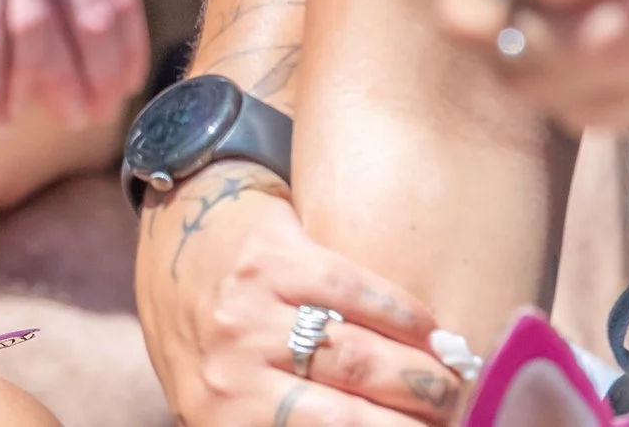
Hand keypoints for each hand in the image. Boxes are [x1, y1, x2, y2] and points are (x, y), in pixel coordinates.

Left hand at [137, 171, 456, 426]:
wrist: (177, 222)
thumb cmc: (207, 325)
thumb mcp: (222, 394)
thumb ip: (274, 419)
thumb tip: (372, 420)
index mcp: (222, 420)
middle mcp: (231, 375)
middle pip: (350, 417)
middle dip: (414, 421)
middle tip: (451, 415)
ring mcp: (248, 313)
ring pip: (359, 358)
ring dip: (419, 376)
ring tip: (449, 382)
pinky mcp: (271, 256)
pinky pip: (355, 291)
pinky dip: (403, 315)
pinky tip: (428, 329)